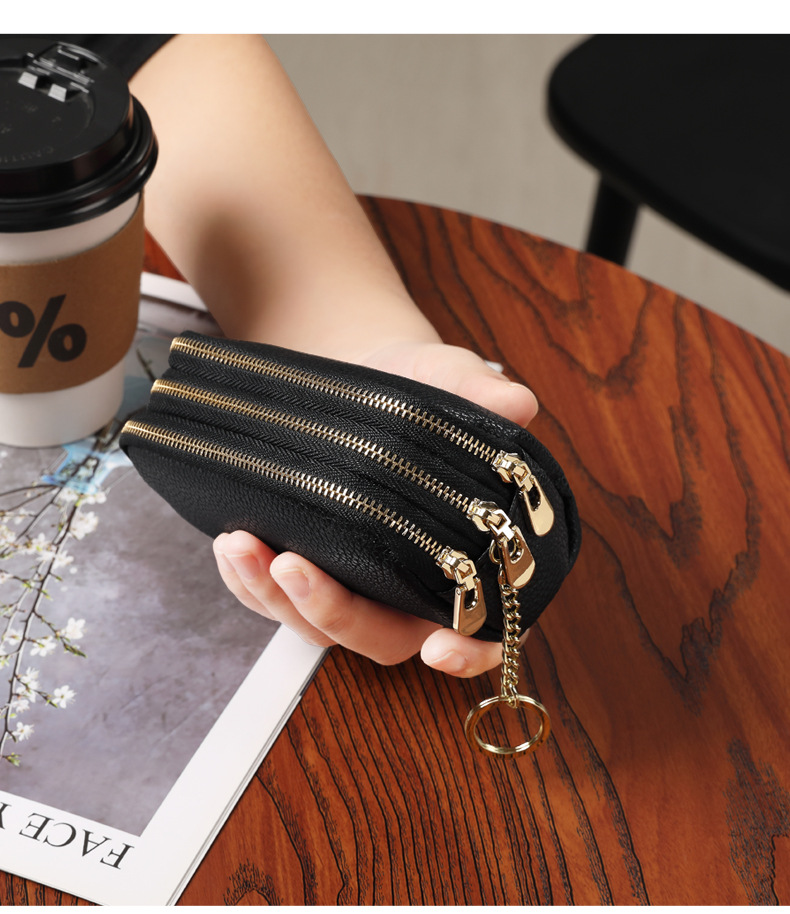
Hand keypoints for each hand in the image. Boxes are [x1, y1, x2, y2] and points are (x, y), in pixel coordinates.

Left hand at [212, 340, 537, 676]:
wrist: (363, 377)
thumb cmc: (417, 387)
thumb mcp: (447, 377)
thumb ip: (478, 391)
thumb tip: (517, 403)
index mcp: (468, 557)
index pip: (485, 626)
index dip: (469, 650)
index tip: (440, 648)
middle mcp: (412, 587)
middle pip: (383, 638)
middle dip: (335, 614)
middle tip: (293, 567)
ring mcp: (357, 585)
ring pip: (320, 626)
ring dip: (277, 597)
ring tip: (241, 545)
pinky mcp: (310, 572)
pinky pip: (276, 600)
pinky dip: (250, 582)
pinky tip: (232, 546)